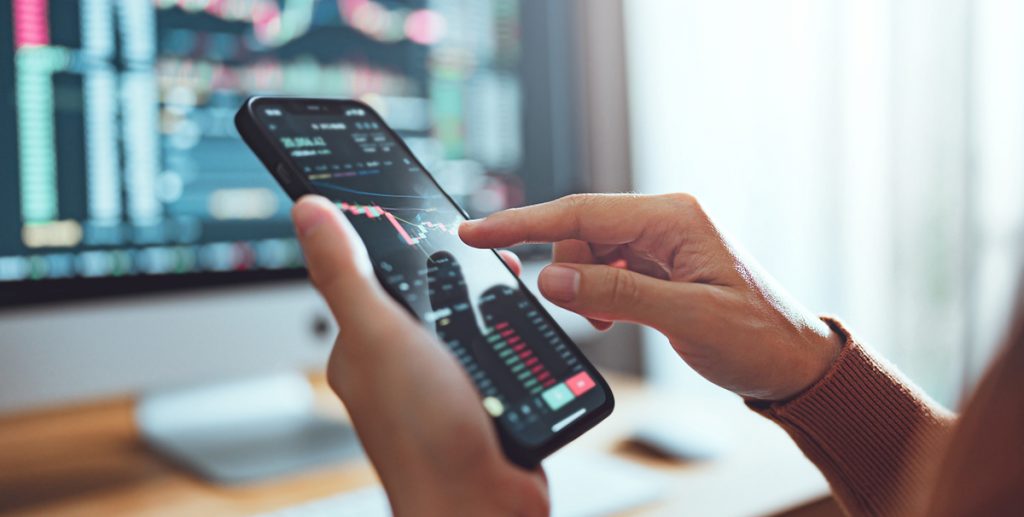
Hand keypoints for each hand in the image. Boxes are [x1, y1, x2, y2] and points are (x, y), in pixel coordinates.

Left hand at [291, 195, 546, 515]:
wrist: (483, 507)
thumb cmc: (422, 437)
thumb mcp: (379, 335)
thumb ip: (347, 273)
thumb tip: (307, 210)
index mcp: (363, 345)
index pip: (369, 273)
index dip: (396, 238)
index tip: (422, 210)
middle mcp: (399, 363)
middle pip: (426, 291)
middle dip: (457, 268)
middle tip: (486, 253)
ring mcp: (442, 382)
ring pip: (467, 318)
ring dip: (491, 300)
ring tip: (510, 284)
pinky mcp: (482, 398)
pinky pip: (498, 349)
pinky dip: (513, 334)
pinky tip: (523, 327)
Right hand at [460, 193, 841, 400]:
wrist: (794, 364)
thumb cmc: (758, 338)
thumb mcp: (687, 318)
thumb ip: (616, 294)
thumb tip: (552, 278)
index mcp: (674, 218)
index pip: (582, 211)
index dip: (523, 223)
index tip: (478, 232)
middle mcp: (665, 221)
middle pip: (581, 230)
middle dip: (565, 270)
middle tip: (580, 313)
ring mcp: (661, 243)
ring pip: (589, 252)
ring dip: (584, 287)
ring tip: (608, 321)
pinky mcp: (659, 266)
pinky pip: (606, 270)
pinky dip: (597, 294)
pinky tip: (614, 316)